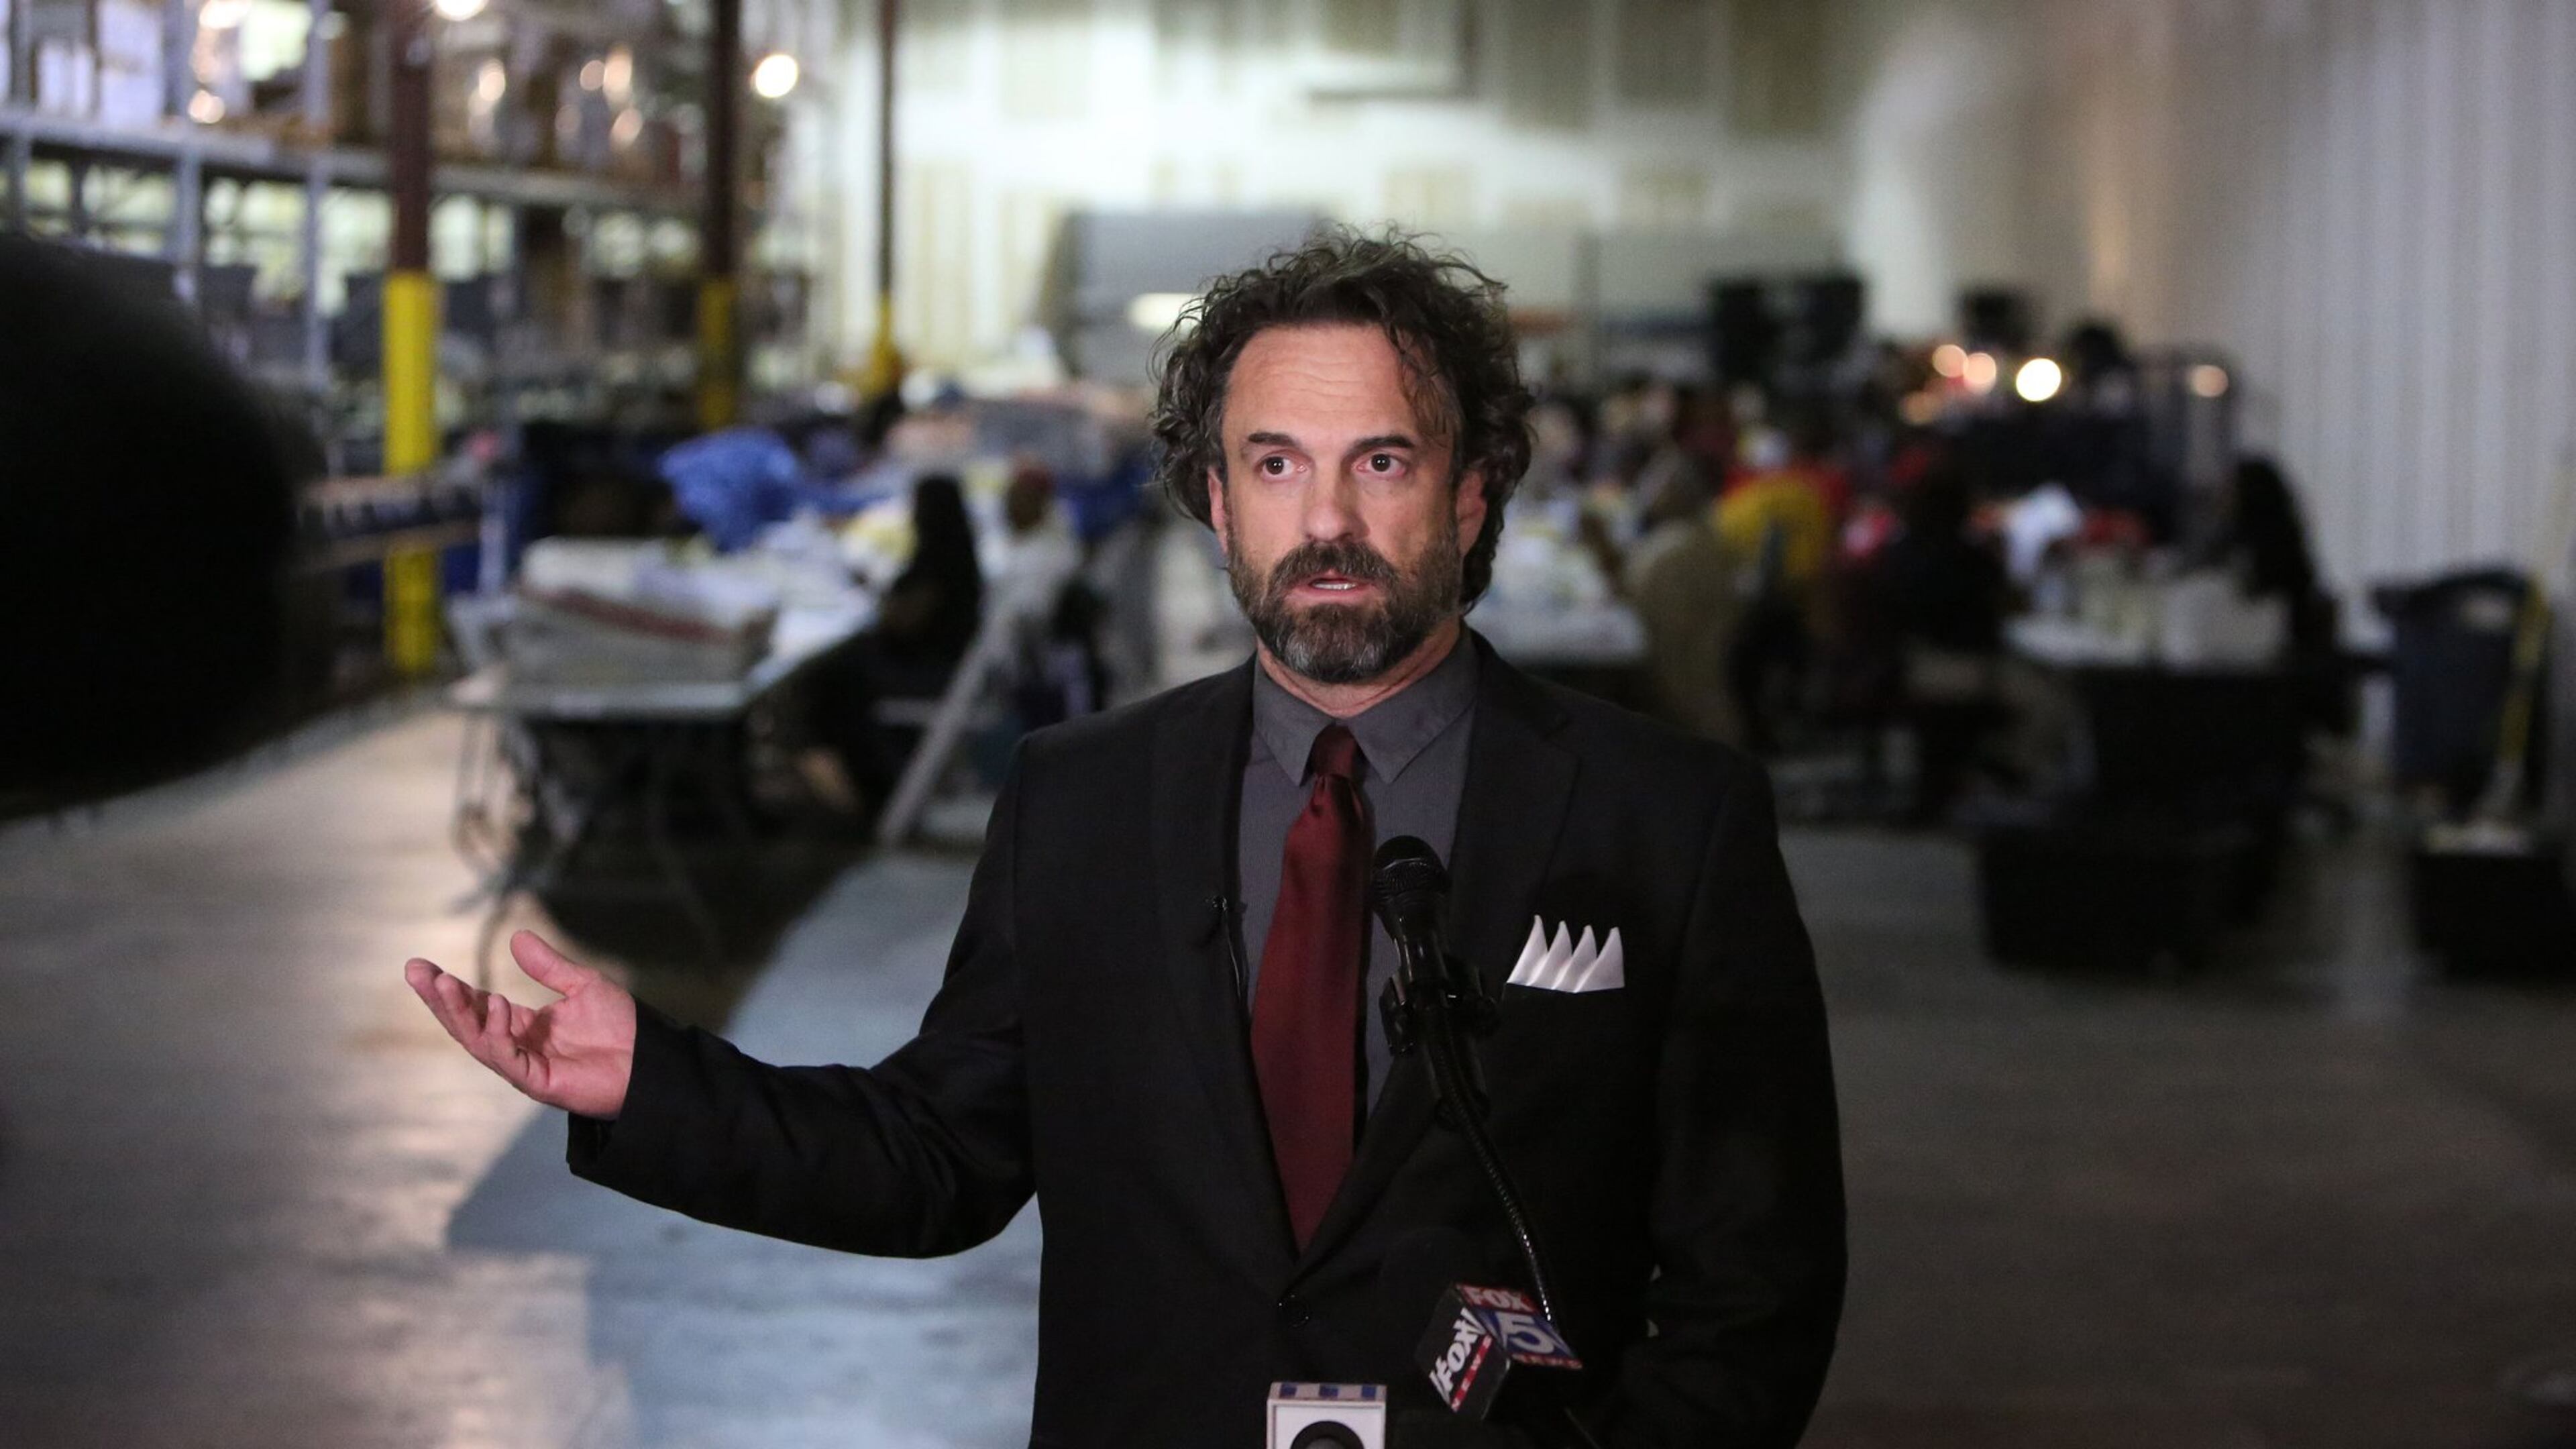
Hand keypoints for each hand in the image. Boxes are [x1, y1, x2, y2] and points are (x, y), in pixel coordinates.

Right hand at [405, 931, 636, 1119]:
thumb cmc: (622, 1029)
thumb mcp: (583, 986)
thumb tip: (516, 937)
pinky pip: (506, 1058)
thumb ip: (549, 967)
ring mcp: (524, 1066)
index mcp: (524, 1026)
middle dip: (440, 998)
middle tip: (416, 971)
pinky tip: (496, 1005)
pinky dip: (497, 1032)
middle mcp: (517, 1047)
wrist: (650, 1062)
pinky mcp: (537, 1082)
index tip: (422, 966)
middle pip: (467, 1023)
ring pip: (477, 1040)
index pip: (477, 1005)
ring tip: (444, 983)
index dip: (450, 988)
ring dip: (458, 1012)